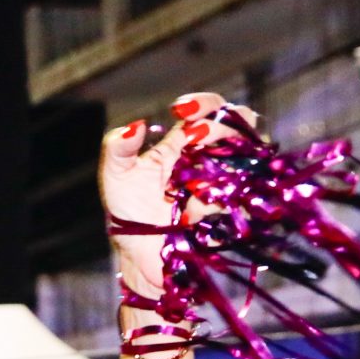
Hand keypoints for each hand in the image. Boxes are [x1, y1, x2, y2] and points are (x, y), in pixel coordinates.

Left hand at [102, 92, 227, 296]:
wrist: (140, 253)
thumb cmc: (127, 212)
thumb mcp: (115, 175)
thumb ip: (118, 146)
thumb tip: (139, 124)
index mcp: (183, 144)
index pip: (204, 112)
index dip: (203, 104)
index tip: (182, 111)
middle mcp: (208, 159)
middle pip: (236, 127)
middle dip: (222, 127)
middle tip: (198, 136)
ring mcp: (222, 184)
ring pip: (244, 159)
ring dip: (223, 163)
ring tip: (193, 185)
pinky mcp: (229, 211)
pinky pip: (238, 198)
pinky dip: (217, 202)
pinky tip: (191, 213)